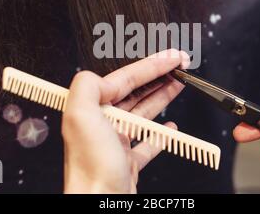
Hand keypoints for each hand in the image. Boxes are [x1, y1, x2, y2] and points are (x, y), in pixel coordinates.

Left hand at [62, 49, 189, 193]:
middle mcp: (102, 124)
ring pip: (142, 113)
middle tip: (178, 67)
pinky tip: (170, 128)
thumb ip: (87, 86)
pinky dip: (160, 134)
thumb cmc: (92, 169)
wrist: (101, 204)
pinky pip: (146, 142)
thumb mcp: (81, 116)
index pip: (125, 79)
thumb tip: (101, 77)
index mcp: (92, 110)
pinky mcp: (127, 161)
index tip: (172, 59)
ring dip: (161, 98)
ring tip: (178, 86)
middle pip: (134, 93)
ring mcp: (115, 142)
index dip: (152, 66)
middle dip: (158, 77)